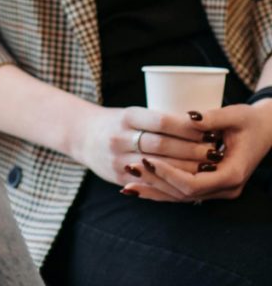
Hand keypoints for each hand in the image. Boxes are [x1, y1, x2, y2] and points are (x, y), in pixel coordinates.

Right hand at [73, 104, 208, 198]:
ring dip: (187, 167)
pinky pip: (151, 183)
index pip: (161, 121)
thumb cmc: (116, 122)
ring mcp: (119, 159)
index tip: (209, 129)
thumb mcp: (131, 113)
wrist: (81, 135)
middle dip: (192, 149)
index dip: (187, 127)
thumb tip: (200, 125)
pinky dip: (173, 182)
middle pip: (163, 145)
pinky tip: (190, 182)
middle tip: (215, 150)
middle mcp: (120, 137)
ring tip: (208, 167)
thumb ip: (157, 120)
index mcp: (126, 117)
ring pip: (160, 166)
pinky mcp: (120, 177)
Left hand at [128, 102, 271, 201]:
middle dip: (155, 183)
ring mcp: (219, 189)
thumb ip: (213, 117)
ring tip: (127, 183)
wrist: (265, 130)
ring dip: (155, 191)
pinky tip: (141, 187)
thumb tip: (190, 116)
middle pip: (184, 194)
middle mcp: (226, 187)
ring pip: (182, 197)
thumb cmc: (249, 120)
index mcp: (232, 173)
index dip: (168, 174)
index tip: (146, 160)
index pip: (194, 183)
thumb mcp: (235, 115)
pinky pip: (184, 192)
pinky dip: (162, 190)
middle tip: (128, 168)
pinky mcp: (211, 185)